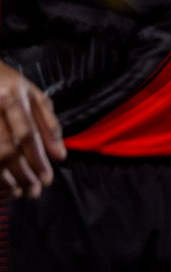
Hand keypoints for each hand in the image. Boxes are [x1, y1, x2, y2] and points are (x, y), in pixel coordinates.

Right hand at [0, 63, 65, 198]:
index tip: (47, 179)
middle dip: (23, 173)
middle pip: (7, 149)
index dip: (37, 159)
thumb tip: (60, 155)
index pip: (27, 134)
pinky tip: (1, 186)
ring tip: (19, 192)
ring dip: (4, 178)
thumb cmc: (8, 83)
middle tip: (34, 191)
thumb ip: (49, 123)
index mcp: (12, 97)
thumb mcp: (33, 94)